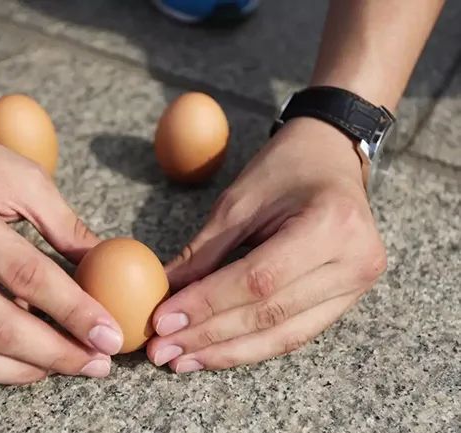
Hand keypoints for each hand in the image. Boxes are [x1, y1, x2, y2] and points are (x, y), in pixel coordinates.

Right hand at [0, 109, 122, 383]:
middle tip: (97, 364)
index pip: (26, 276)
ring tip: (66, 366)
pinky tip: (25, 358)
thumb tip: (107, 276)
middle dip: (55, 354)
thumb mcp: (27, 179)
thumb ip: (67, 229)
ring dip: (22, 371)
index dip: (74, 311)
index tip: (110, 337)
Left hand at [147, 117, 386, 371]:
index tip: (163, 321)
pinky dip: (252, 346)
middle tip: (162, 349)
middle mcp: (354, 261)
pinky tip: (215, 353)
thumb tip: (162, 292)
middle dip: (210, 337)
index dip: (207, 304)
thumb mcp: (238, 201)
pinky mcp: (348, 299)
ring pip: (284, 335)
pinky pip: (295, 333)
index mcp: (330, 224)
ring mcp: (357, 285)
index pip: (259, 280)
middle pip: (271, 314)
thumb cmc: (284, 169)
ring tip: (181, 360)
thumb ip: (204, 252)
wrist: (331, 158)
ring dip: (227, 352)